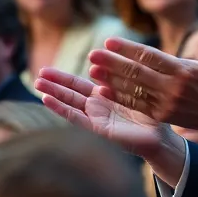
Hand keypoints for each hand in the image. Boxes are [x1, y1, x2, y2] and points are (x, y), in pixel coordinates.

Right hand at [35, 67, 186, 183]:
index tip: (47, 68)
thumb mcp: (133, 90)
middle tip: (37, 74)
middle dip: (54, 83)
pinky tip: (47, 99)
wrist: (160, 138)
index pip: (79, 85)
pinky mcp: (97, 130)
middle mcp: (97, 108)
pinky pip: (76, 118)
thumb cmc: (150, 114)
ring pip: (70, 103)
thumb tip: (107, 58)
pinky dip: (61, 108)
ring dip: (53, 94)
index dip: (63, 77)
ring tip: (37, 83)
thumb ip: (119, 77)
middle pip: (70, 93)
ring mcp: (95, 119)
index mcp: (104, 97)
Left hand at [88, 22, 197, 145]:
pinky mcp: (163, 115)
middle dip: (113, 64)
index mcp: (185, 72)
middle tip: (92, 54)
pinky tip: (102, 91)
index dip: (129, 49)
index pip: (151, 58)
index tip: (109, 41)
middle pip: (137, 74)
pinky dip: (119, 98)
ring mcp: (166, 104)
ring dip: (111, 81)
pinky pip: (137, 105)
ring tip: (92, 70)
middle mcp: (173, 88)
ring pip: (133, 90)